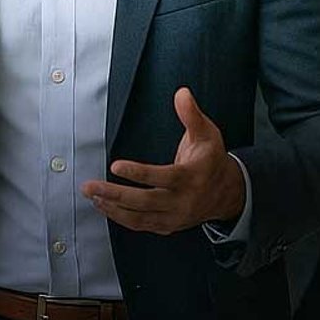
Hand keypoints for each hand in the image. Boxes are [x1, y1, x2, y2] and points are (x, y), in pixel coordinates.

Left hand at [82, 87, 245, 233]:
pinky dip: (120, 217)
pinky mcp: (168, 226)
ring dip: (113, 208)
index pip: (163, 177)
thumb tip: (181, 93)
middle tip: (90, 186)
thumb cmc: (212, 160)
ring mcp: (175, 216)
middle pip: (145, 201)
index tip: (115, 165)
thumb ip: (191, 115)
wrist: (229, 193)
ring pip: (140, 218)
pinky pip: (141, 225)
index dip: (138, 173)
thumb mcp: (207, 134)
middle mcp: (183, 201)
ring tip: (93, 196)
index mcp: (192, 177)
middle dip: (115, 194)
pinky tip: (104, 206)